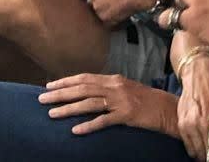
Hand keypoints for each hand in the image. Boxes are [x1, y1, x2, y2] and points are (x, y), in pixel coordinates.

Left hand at [39, 73, 177, 135]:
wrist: (167, 108)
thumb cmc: (145, 100)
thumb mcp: (126, 89)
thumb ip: (108, 89)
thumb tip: (87, 92)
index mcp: (114, 79)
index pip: (85, 78)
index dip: (66, 82)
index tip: (48, 86)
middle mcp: (116, 86)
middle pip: (83, 88)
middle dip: (61, 93)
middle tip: (41, 99)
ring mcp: (121, 100)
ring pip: (90, 103)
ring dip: (69, 108)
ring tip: (51, 113)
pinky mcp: (127, 115)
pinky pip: (104, 120)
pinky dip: (89, 125)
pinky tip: (75, 130)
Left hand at [73, 0, 162, 26]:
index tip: (81, 2)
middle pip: (84, 7)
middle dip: (91, 7)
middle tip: (102, 6)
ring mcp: (98, 8)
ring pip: (94, 16)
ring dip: (101, 15)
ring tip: (114, 9)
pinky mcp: (106, 19)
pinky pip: (104, 23)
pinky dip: (109, 22)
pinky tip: (119, 14)